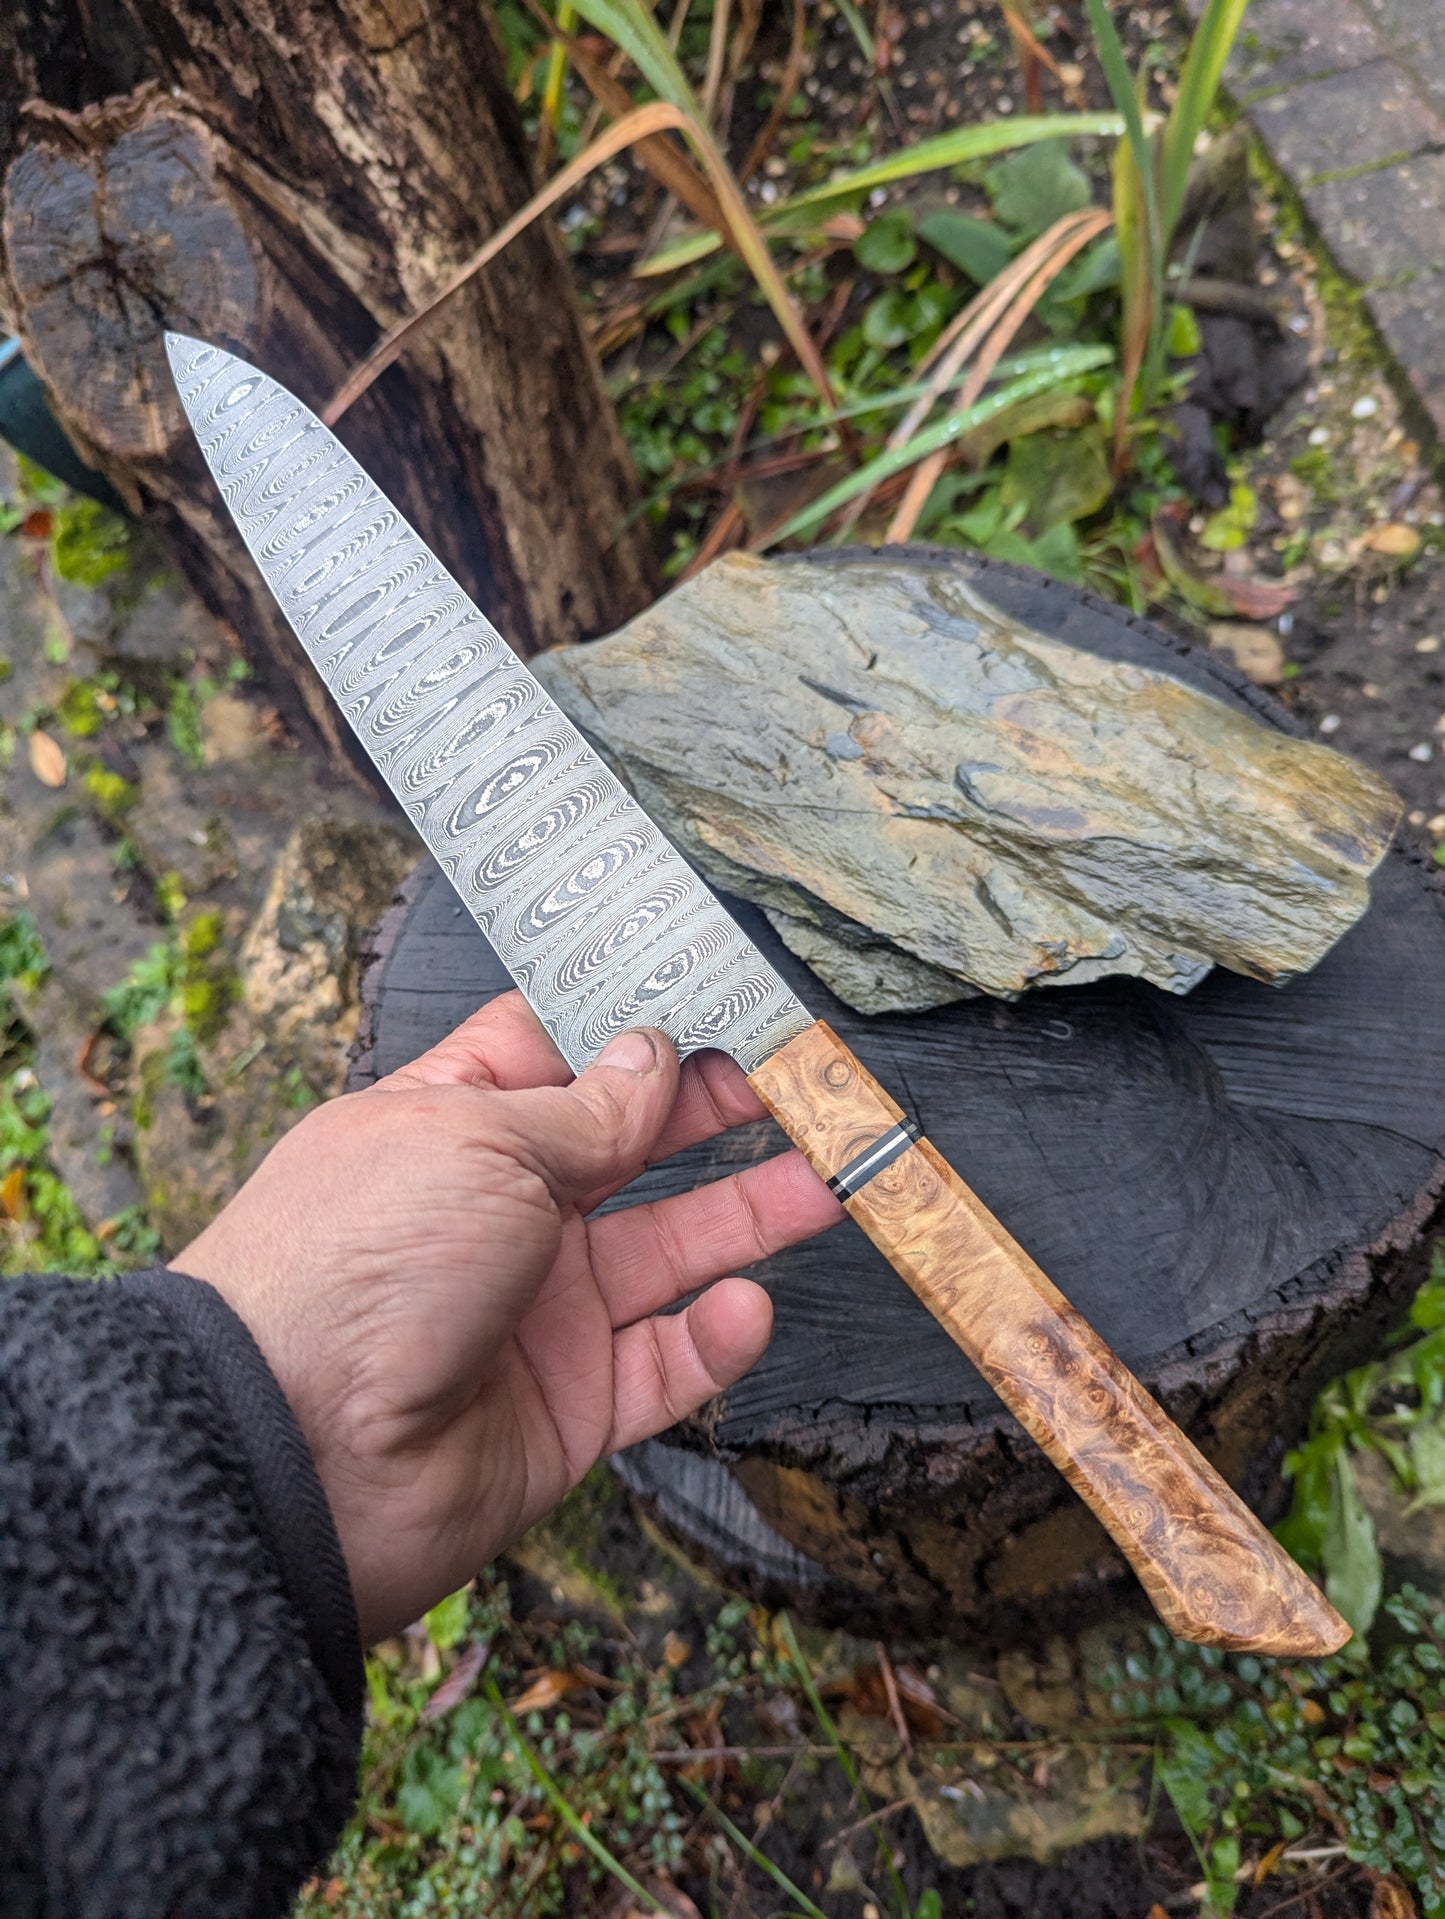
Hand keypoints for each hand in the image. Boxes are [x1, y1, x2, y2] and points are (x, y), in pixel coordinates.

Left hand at [172, 993, 841, 1641]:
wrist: (298, 1457)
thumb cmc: (357, 1263)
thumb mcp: (475, 1141)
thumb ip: (585, 1109)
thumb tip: (654, 1054)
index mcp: (454, 1123)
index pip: (557, 1051)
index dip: (636, 1021)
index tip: (720, 994)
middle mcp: (500, 1211)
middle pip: (631, 1147)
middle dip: (714, 1112)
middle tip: (798, 1080)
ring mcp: (539, 1310)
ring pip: (669, 1250)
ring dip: (749, 1214)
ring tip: (830, 1178)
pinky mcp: (572, 1405)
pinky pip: (665, 1365)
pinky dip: (713, 1339)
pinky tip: (743, 1306)